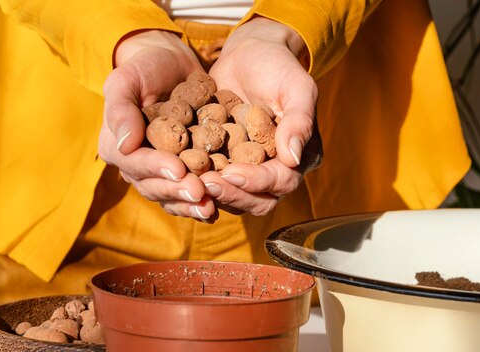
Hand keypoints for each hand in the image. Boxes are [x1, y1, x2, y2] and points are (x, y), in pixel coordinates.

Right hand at [98, 30, 216, 221]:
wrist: (171, 64)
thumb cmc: (144, 67)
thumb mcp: (126, 80)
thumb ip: (120, 109)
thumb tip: (124, 145)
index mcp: (117, 147)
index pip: (134, 163)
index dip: (156, 168)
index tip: (178, 168)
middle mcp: (136, 166)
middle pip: (154, 186)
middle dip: (177, 191)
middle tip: (200, 193)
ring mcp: (160, 173)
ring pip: (172, 196)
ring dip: (190, 204)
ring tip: (210, 207)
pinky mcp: (183, 172)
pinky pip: (190, 192)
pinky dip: (204, 200)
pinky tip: (221, 205)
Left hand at [204, 17, 322, 215]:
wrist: (249, 55)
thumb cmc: (278, 67)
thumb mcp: (296, 87)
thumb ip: (299, 120)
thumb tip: (293, 158)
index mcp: (300, 157)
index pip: (281, 181)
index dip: (256, 181)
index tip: (231, 172)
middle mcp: (277, 171)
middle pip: (258, 201)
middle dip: (231, 194)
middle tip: (204, 184)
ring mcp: (250, 171)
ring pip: (234, 198)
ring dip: (212, 194)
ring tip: (188, 183)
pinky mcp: (226, 165)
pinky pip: (214, 183)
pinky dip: (198, 183)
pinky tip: (178, 176)